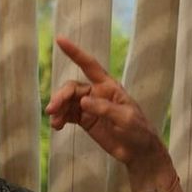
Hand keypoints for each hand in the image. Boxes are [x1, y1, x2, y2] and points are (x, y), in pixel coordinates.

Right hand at [45, 37, 166, 171]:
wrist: (138, 152)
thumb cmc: (138, 130)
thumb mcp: (125, 118)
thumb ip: (104, 108)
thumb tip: (82, 101)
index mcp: (109, 86)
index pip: (89, 65)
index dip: (75, 52)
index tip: (59, 39)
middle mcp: (97, 93)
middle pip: (72, 87)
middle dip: (60, 96)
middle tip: (52, 109)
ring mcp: (89, 106)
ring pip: (67, 101)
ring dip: (58, 109)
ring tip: (55, 122)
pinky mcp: (85, 120)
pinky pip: (67, 114)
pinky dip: (60, 118)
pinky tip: (57, 126)